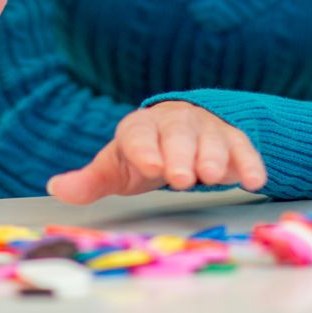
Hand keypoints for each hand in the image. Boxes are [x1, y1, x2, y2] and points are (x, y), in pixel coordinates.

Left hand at [45, 102, 266, 204]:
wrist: (180, 127)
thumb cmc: (144, 153)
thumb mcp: (117, 167)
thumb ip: (90, 180)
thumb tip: (56, 188)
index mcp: (140, 129)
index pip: (139, 134)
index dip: (144, 150)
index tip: (150, 166)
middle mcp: (174, 124)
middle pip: (178, 135)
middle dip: (180, 155)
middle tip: (182, 177)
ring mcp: (206, 129)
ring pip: (212, 140)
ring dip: (214, 157)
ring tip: (212, 176)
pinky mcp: (232, 139)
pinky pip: (243, 148)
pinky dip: (250, 163)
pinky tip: (254, 180)